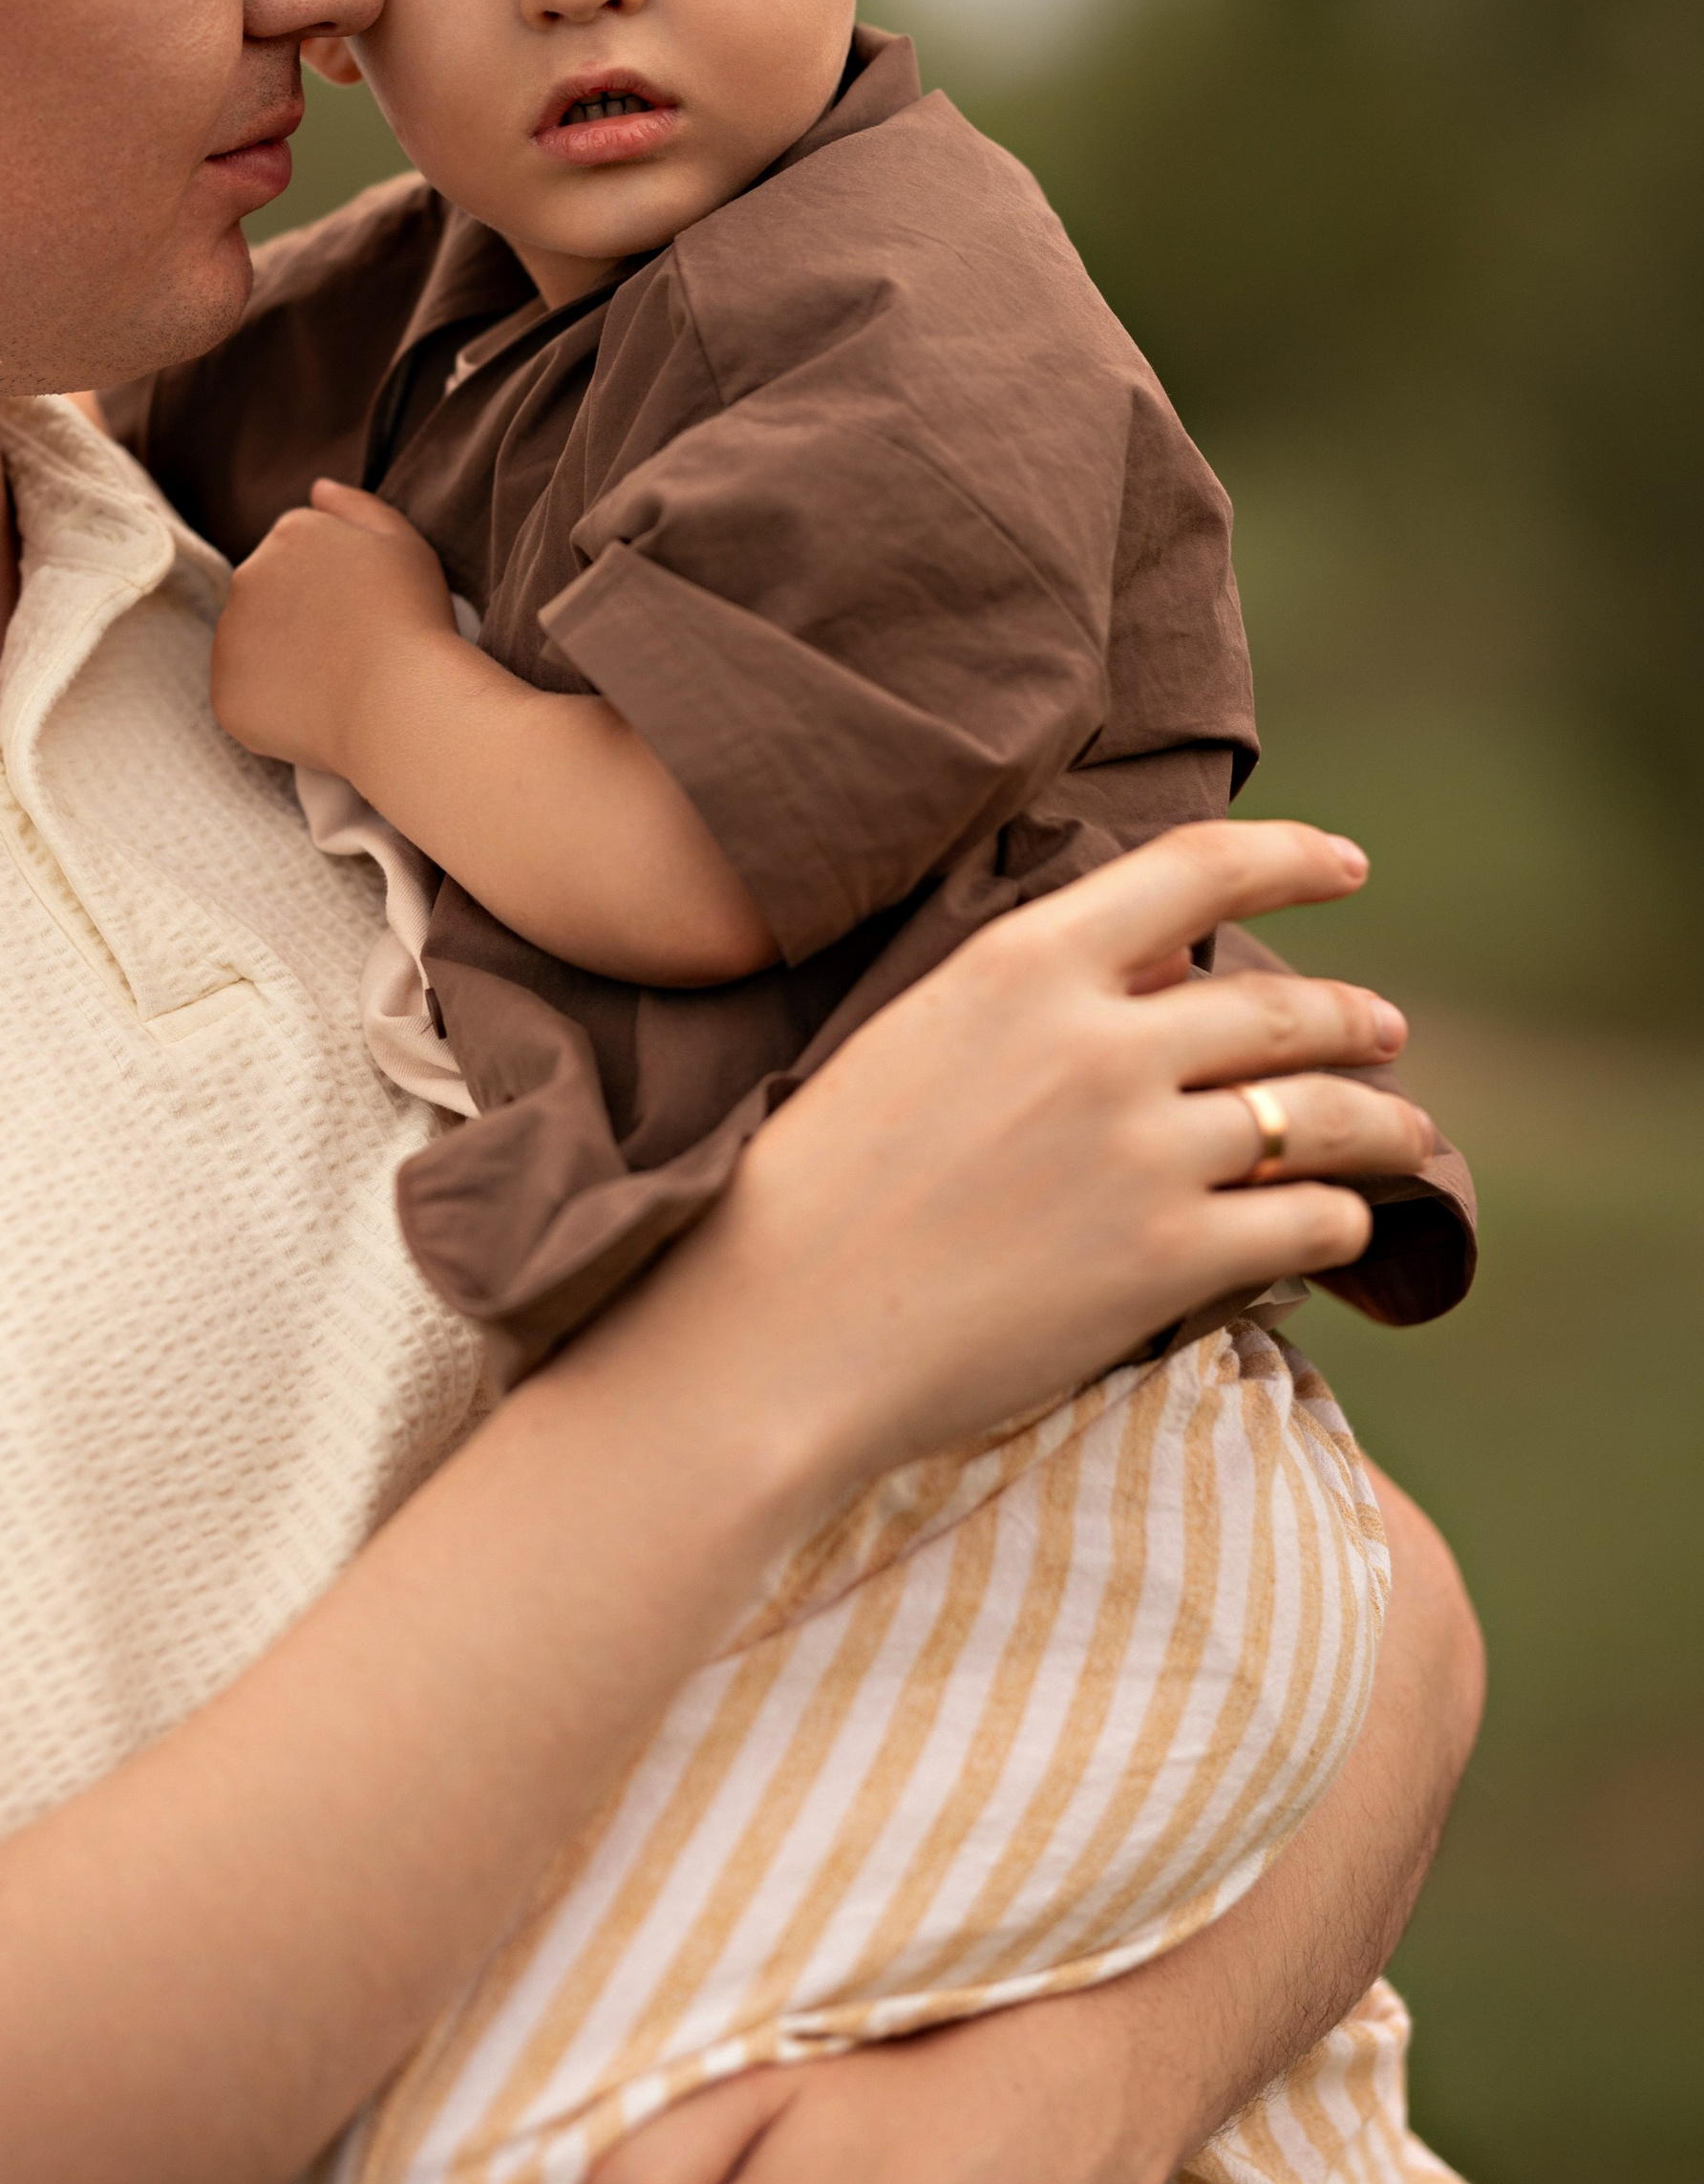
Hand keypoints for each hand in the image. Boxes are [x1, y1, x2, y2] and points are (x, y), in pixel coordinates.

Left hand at [210, 478, 457, 779]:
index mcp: (290, 534)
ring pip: (252, 646)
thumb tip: (316, 488)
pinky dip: (273, 707)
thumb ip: (356, 507)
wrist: (402, 700)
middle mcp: (247, 576)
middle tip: (350, 650)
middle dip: (300, 619)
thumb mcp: (401, 542)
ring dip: (281, 660)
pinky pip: (246, 698)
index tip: (363, 612)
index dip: (334, 586)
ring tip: (335, 684)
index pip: (299, 554)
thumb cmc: (412, 619)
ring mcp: (230, 638)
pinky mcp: (226, 695)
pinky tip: (316, 713)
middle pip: (269, 597)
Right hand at [593, 821, 1435, 1512]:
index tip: (1346, 864)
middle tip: (1387, 1029)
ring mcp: (1143, 1153)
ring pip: (1321, 1119)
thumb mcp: (919, 1034)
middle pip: (1283, 1009)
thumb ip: (1042, 993)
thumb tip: (1167, 969)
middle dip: (1357, 1019)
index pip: (1199, 870)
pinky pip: (1308, 1225)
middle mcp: (1101, 1041)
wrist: (774, 1325)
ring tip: (1409, 1138)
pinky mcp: (1166, 1262)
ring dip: (1385, 1127)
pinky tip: (1344, 1230)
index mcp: (1025, 962)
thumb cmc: (816, 1181)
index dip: (1292, 858)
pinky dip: (1342, 1223)